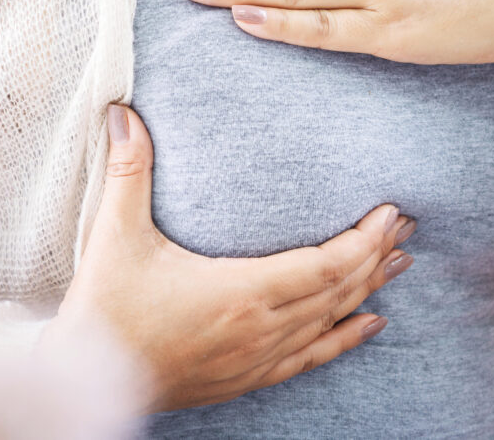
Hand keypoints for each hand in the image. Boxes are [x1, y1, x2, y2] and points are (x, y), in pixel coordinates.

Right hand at [41, 103, 416, 413]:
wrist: (86, 380)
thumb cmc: (105, 309)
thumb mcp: (115, 236)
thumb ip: (128, 171)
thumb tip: (122, 113)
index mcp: (240, 292)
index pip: (325, 264)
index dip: (364, 240)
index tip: (392, 213)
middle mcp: (260, 328)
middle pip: (339, 289)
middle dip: (377, 256)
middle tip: (408, 226)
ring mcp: (258, 357)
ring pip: (331, 322)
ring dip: (369, 290)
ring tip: (401, 264)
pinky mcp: (249, 376)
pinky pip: (312, 358)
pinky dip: (346, 338)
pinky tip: (372, 324)